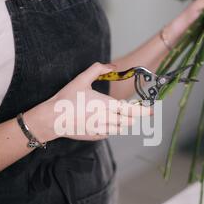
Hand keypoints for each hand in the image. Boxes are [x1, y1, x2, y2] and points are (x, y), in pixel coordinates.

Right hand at [25, 63, 151, 141]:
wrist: (52, 119)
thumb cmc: (66, 99)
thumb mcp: (81, 79)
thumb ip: (98, 69)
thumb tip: (112, 66)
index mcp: (106, 105)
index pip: (132, 110)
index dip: (144, 111)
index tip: (152, 110)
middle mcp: (106, 119)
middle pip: (129, 121)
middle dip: (133, 115)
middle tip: (132, 109)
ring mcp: (101, 129)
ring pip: (120, 128)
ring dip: (122, 122)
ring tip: (117, 115)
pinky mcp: (94, 136)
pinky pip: (109, 133)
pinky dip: (111, 128)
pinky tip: (103, 122)